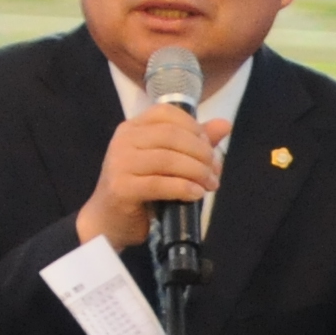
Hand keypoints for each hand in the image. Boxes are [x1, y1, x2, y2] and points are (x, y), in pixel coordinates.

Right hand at [81, 105, 227, 253]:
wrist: (109, 221)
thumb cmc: (141, 189)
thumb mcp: (168, 162)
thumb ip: (194, 142)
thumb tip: (225, 124)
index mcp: (133, 127)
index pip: (168, 113)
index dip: (194, 128)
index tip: (210, 148)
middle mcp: (123, 140)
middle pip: (171, 135)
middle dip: (201, 153)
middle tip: (215, 172)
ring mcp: (119, 163)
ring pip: (168, 159)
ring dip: (197, 172)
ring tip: (210, 185)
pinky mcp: (121, 187)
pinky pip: (159, 184)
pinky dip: (183, 188)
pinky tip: (196, 194)